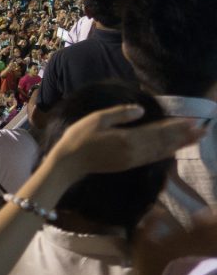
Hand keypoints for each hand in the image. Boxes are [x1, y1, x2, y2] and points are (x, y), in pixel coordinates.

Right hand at [47, 105, 204, 181]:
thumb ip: (120, 113)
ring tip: (195, 139)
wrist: (69, 163)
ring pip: (162, 151)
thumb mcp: (96, 119)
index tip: (193, 121)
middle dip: (184, 135)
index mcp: (127, 138)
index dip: (176, 126)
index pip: (158, 130)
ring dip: (180, 144)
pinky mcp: (129, 164)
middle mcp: (134, 151)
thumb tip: (141, 110)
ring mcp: (133, 160)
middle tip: (203, 130)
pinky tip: (174, 149)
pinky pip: (154, 158)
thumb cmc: (79, 137)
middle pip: (165, 142)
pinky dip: (167, 152)